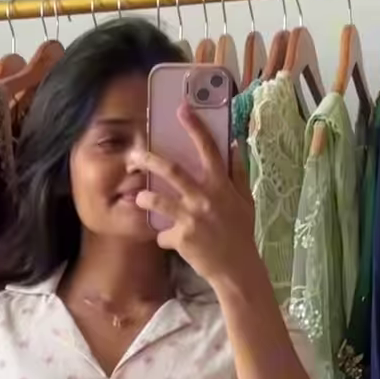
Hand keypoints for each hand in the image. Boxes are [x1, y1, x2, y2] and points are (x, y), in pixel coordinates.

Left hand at [137, 106, 260, 293]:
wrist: (237, 269)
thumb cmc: (241, 233)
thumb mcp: (245, 200)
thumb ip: (237, 174)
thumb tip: (234, 147)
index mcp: (220, 184)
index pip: (207, 149)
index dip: (195, 127)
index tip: (182, 109)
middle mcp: (204, 197)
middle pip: (172, 170)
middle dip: (149, 160)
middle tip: (134, 155)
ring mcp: (191, 218)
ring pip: (158, 200)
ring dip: (144, 198)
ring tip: (139, 198)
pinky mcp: (181, 238)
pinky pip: (163, 234)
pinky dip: (163, 237)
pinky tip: (167, 241)